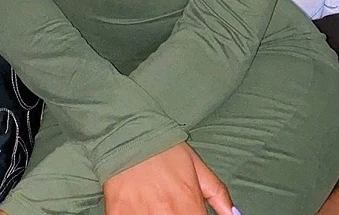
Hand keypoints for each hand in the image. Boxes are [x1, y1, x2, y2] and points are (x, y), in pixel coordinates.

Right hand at [103, 142, 233, 214]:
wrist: (130, 131)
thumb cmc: (165, 149)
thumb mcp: (198, 167)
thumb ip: (219, 196)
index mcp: (188, 206)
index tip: (189, 212)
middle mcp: (167, 213)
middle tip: (171, 207)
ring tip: (156, 205)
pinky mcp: (119, 213)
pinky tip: (139, 208)